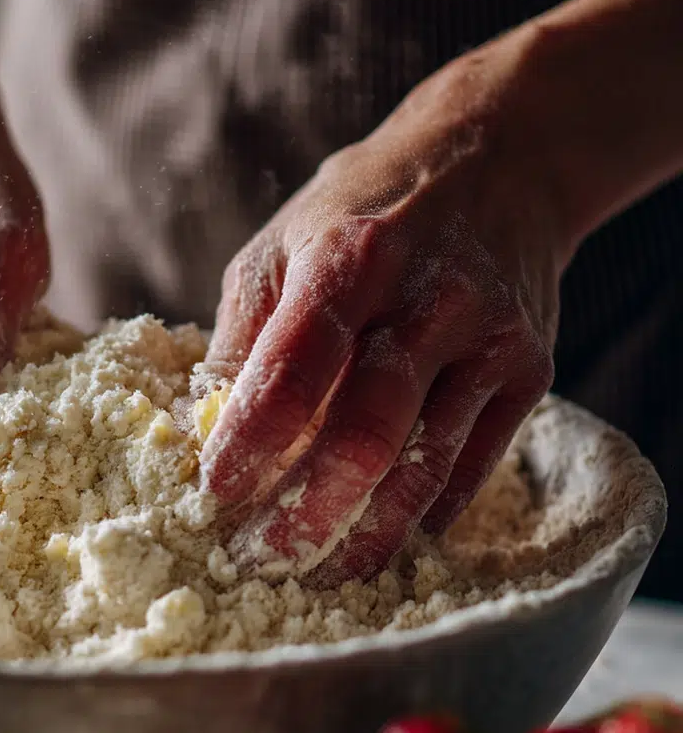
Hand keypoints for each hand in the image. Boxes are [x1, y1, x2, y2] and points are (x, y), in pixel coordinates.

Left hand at [200, 49, 566, 586]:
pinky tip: (380, 539)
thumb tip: (205, 432)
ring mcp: (487, 341)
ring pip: (423, 467)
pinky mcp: (527, 372)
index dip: (250, 446)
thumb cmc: (364, 211)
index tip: (213, 494)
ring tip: (316, 573)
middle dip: (306, 513)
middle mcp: (428, 302)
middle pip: (364, 436)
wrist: (502, 158)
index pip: (292, 375)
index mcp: (348, 262)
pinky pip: (470, 466)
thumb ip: (243, 340)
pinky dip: (421, 514)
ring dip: (364, 534)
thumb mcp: (279, 248)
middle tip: (259, 558)